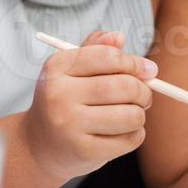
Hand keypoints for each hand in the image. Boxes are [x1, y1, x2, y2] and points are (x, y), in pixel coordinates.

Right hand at [23, 30, 154, 182]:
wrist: (39, 145)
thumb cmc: (63, 101)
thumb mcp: (70, 72)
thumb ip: (94, 51)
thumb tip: (119, 37)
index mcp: (55, 68)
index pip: (107, 56)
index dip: (134, 63)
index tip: (147, 71)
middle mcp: (58, 94)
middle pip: (124, 86)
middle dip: (143, 91)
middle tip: (143, 97)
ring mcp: (69, 124)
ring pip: (132, 115)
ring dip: (139, 115)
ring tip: (127, 115)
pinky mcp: (83, 150)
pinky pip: (130, 139)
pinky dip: (134, 135)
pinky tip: (118, 133)